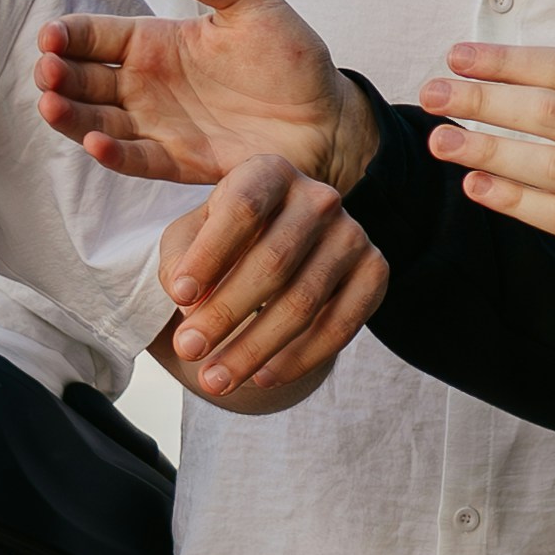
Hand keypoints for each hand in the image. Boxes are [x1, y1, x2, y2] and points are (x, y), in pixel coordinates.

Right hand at [39, 0, 368, 197]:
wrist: (327, 116)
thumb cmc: (291, 56)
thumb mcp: (253, 2)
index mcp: (156, 42)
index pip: (95, 35)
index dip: (68, 35)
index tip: (52, 36)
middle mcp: (147, 84)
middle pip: (85, 78)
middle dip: (58, 73)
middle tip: (48, 70)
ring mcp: (159, 124)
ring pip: (98, 119)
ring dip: (70, 114)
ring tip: (51, 103)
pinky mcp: (177, 161)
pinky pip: (135, 158)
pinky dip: (112, 152)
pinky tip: (94, 140)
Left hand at [153, 161, 385, 410]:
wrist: (284, 249)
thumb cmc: (227, 242)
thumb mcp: (192, 238)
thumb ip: (180, 261)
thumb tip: (190, 300)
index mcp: (270, 173)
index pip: (244, 208)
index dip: (211, 253)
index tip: (178, 296)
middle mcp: (319, 198)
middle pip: (275, 260)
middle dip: (226, 312)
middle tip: (188, 351)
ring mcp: (352, 235)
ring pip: (305, 301)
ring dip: (256, 348)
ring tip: (215, 381)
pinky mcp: (375, 271)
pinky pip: (341, 325)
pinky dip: (299, 359)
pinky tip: (263, 378)